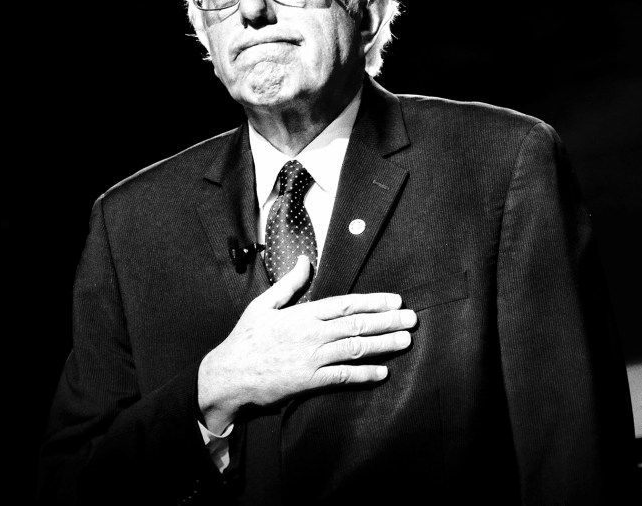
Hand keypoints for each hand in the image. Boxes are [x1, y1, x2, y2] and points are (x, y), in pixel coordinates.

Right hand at [198, 255, 416, 432]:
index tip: (395, 300)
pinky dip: (364, 374)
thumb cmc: (246, 339)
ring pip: (355, 348)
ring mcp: (312, 357)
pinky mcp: (310, 380)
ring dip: (383, 345)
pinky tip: (382, 372)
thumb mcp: (263, 304)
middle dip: (387, 321)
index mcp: (303, 314)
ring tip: (405, 341)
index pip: (346, 304)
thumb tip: (303, 261)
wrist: (229, 374)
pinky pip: (343, 376)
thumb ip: (288, 284)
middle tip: (412, 319)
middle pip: (357, 325)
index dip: (373, 302)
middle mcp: (312, 334)